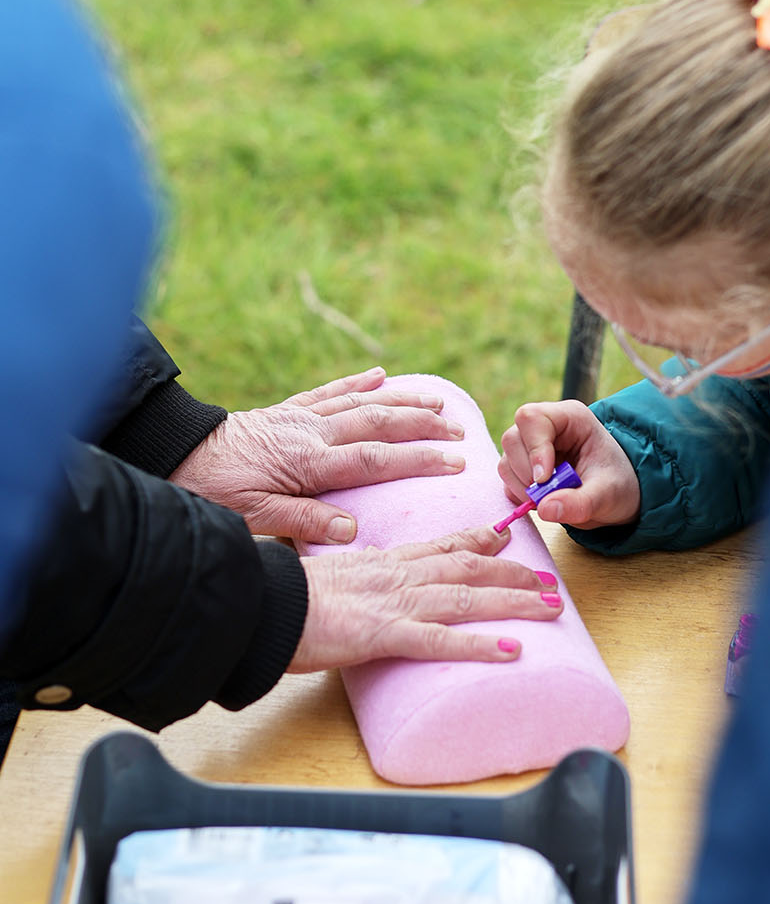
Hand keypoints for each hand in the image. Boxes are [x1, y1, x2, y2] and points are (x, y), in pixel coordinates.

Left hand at [170, 366, 467, 543]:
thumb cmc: (211, 493)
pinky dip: (357, 382)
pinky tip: (380, 375)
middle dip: (423, 427)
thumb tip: (352, 528)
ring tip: (438, 403)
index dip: (418, 460)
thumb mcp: (252, 518)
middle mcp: (311, 433)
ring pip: (362, 403)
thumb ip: (302, 521)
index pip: (375, 461)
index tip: (456, 462)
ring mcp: (300, 417)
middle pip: (379, 424)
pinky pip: (329, 391)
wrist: (174, 455)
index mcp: (308, 464)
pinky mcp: (287, 410)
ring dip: (403, 401)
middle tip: (460, 431)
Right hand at [290, 526, 562, 668]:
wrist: (260, 605)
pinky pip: (441, 640)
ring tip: (550, 608)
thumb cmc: (284, 597)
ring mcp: (394, 603)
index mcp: (383, 563)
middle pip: (467, 569)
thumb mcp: (327, 578)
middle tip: (549, 582)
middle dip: (513, 575)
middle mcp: (397, 575)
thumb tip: (362, 584)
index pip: (440, 546)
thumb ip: (353, 579)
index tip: (505, 539)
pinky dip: (479, 644)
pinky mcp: (384, 634)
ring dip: (514, 602)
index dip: (477, 542)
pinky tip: (511, 651)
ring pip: (467, 598)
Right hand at [498, 400, 640, 530]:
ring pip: (506, 461)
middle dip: (527, 472)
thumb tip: (546, 509)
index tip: (544, 479)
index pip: (533, 418)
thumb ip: (580, 503)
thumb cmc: (616, 485)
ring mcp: (529, 446)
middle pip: (512, 438)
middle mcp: (545, 427)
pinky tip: (543, 501)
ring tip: (552, 498)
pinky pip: (507, 480)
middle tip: (549, 493)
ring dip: (522, 487)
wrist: (614, 496)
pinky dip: (519, 496)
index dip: (534, 448)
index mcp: (569, 418)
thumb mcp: (607, 495)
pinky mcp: (522, 467)